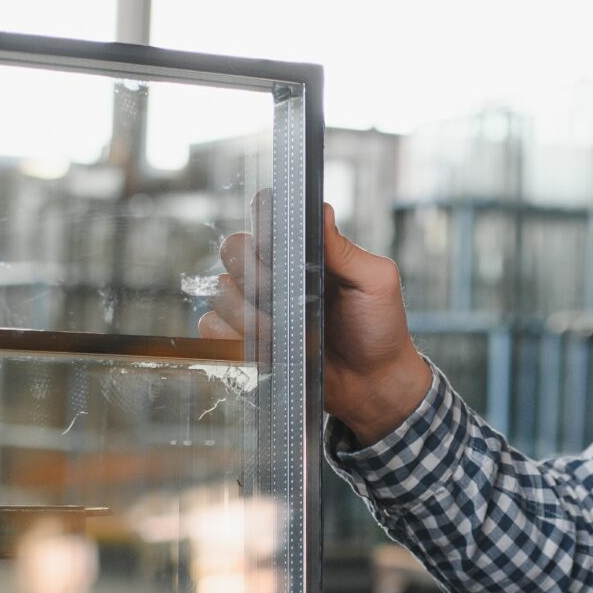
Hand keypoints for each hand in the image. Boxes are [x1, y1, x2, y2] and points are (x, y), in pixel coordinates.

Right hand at [198, 198, 433, 443]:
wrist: (373, 382)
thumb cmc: (380, 328)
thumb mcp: (375, 282)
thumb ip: (345, 249)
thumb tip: (321, 210)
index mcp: (304, 250)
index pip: (266, 216)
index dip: (261, 222)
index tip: (273, 244)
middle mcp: (275, 272)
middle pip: (232, 249)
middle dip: (250, 272)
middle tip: (278, 295)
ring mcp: (257, 306)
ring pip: (220, 291)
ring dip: (245, 313)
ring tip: (279, 330)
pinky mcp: (246, 340)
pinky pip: (212, 328)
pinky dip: (231, 338)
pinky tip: (264, 346)